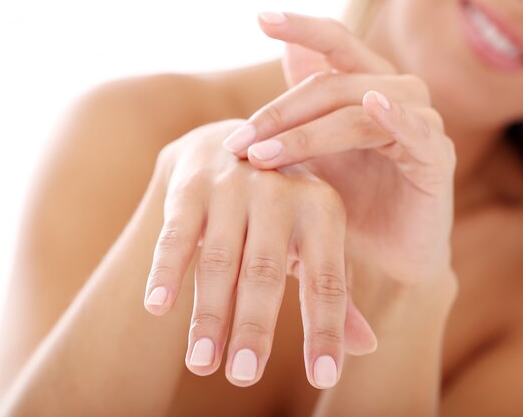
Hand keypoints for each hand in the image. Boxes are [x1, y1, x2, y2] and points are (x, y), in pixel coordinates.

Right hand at [144, 120, 376, 388]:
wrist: (235, 145)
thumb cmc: (282, 211)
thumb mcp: (314, 241)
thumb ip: (334, 292)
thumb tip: (365, 347)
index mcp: (322, 210)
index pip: (327, 281)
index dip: (325, 330)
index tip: (322, 377)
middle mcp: (280, 193)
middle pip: (265, 272)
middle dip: (254, 327)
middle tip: (244, 377)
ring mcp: (233, 186)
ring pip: (219, 259)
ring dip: (208, 313)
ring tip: (201, 363)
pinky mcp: (191, 186)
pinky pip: (176, 234)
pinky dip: (165, 270)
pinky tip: (157, 307)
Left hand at [223, 13, 456, 284]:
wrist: (385, 257)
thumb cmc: (348, 201)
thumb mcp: (314, 153)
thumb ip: (303, 108)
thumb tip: (286, 52)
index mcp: (365, 86)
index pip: (333, 44)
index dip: (302, 27)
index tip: (261, 18)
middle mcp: (395, 94)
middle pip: (332, 82)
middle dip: (279, 113)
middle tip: (237, 142)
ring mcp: (420, 123)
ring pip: (356, 111)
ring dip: (307, 133)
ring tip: (263, 156)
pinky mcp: (436, 158)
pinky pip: (416, 131)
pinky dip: (397, 117)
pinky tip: (374, 106)